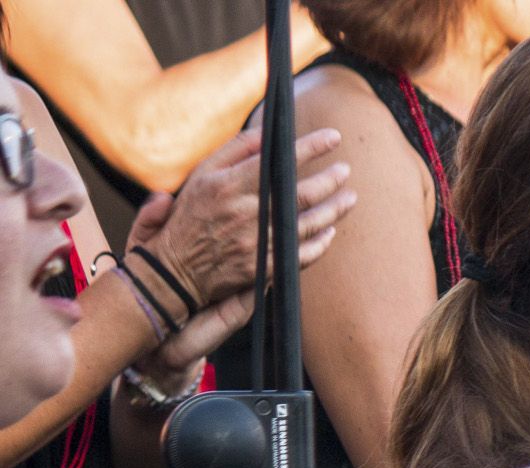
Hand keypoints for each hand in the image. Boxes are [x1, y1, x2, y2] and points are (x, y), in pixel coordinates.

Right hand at [137, 128, 354, 313]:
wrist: (175, 270)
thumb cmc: (190, 215)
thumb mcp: (203, 174)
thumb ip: (236, 151)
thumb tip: (268, 131)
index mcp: (229, 186)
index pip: (278, 162)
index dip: (310, 147)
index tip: (333, 137)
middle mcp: (246, 214)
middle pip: (300, 194)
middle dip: (330, 179)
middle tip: (345, 169)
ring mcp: (257, 243)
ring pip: (307, 224)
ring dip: (334, 210)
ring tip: (350, 197)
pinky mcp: (264, 268)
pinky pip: (301, 255)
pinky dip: (320, 243)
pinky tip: (330, 231)